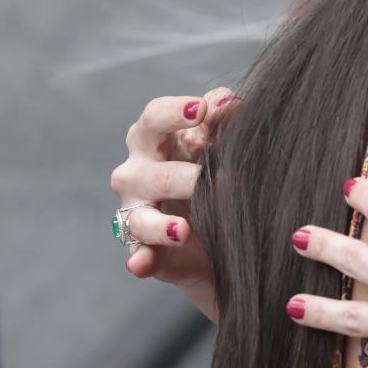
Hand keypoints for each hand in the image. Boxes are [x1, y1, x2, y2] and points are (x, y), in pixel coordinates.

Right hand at [110, 88, 239, 319]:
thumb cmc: (212, 171)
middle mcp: (138, 173)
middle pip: (148, 171)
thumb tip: (230, 104)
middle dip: (182, 174)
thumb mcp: (220, 142)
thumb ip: (223, 118)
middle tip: (216, 179)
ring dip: (162, 224)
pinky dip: (141, 260)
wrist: (219, 227)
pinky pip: (139, 255)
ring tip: (184, 230)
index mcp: (155, 139)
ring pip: (140, 216)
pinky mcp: (145, 250)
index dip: (174, 112)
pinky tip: (143, 263)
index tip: (201, 111)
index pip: (155, 118)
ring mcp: (136, 213)